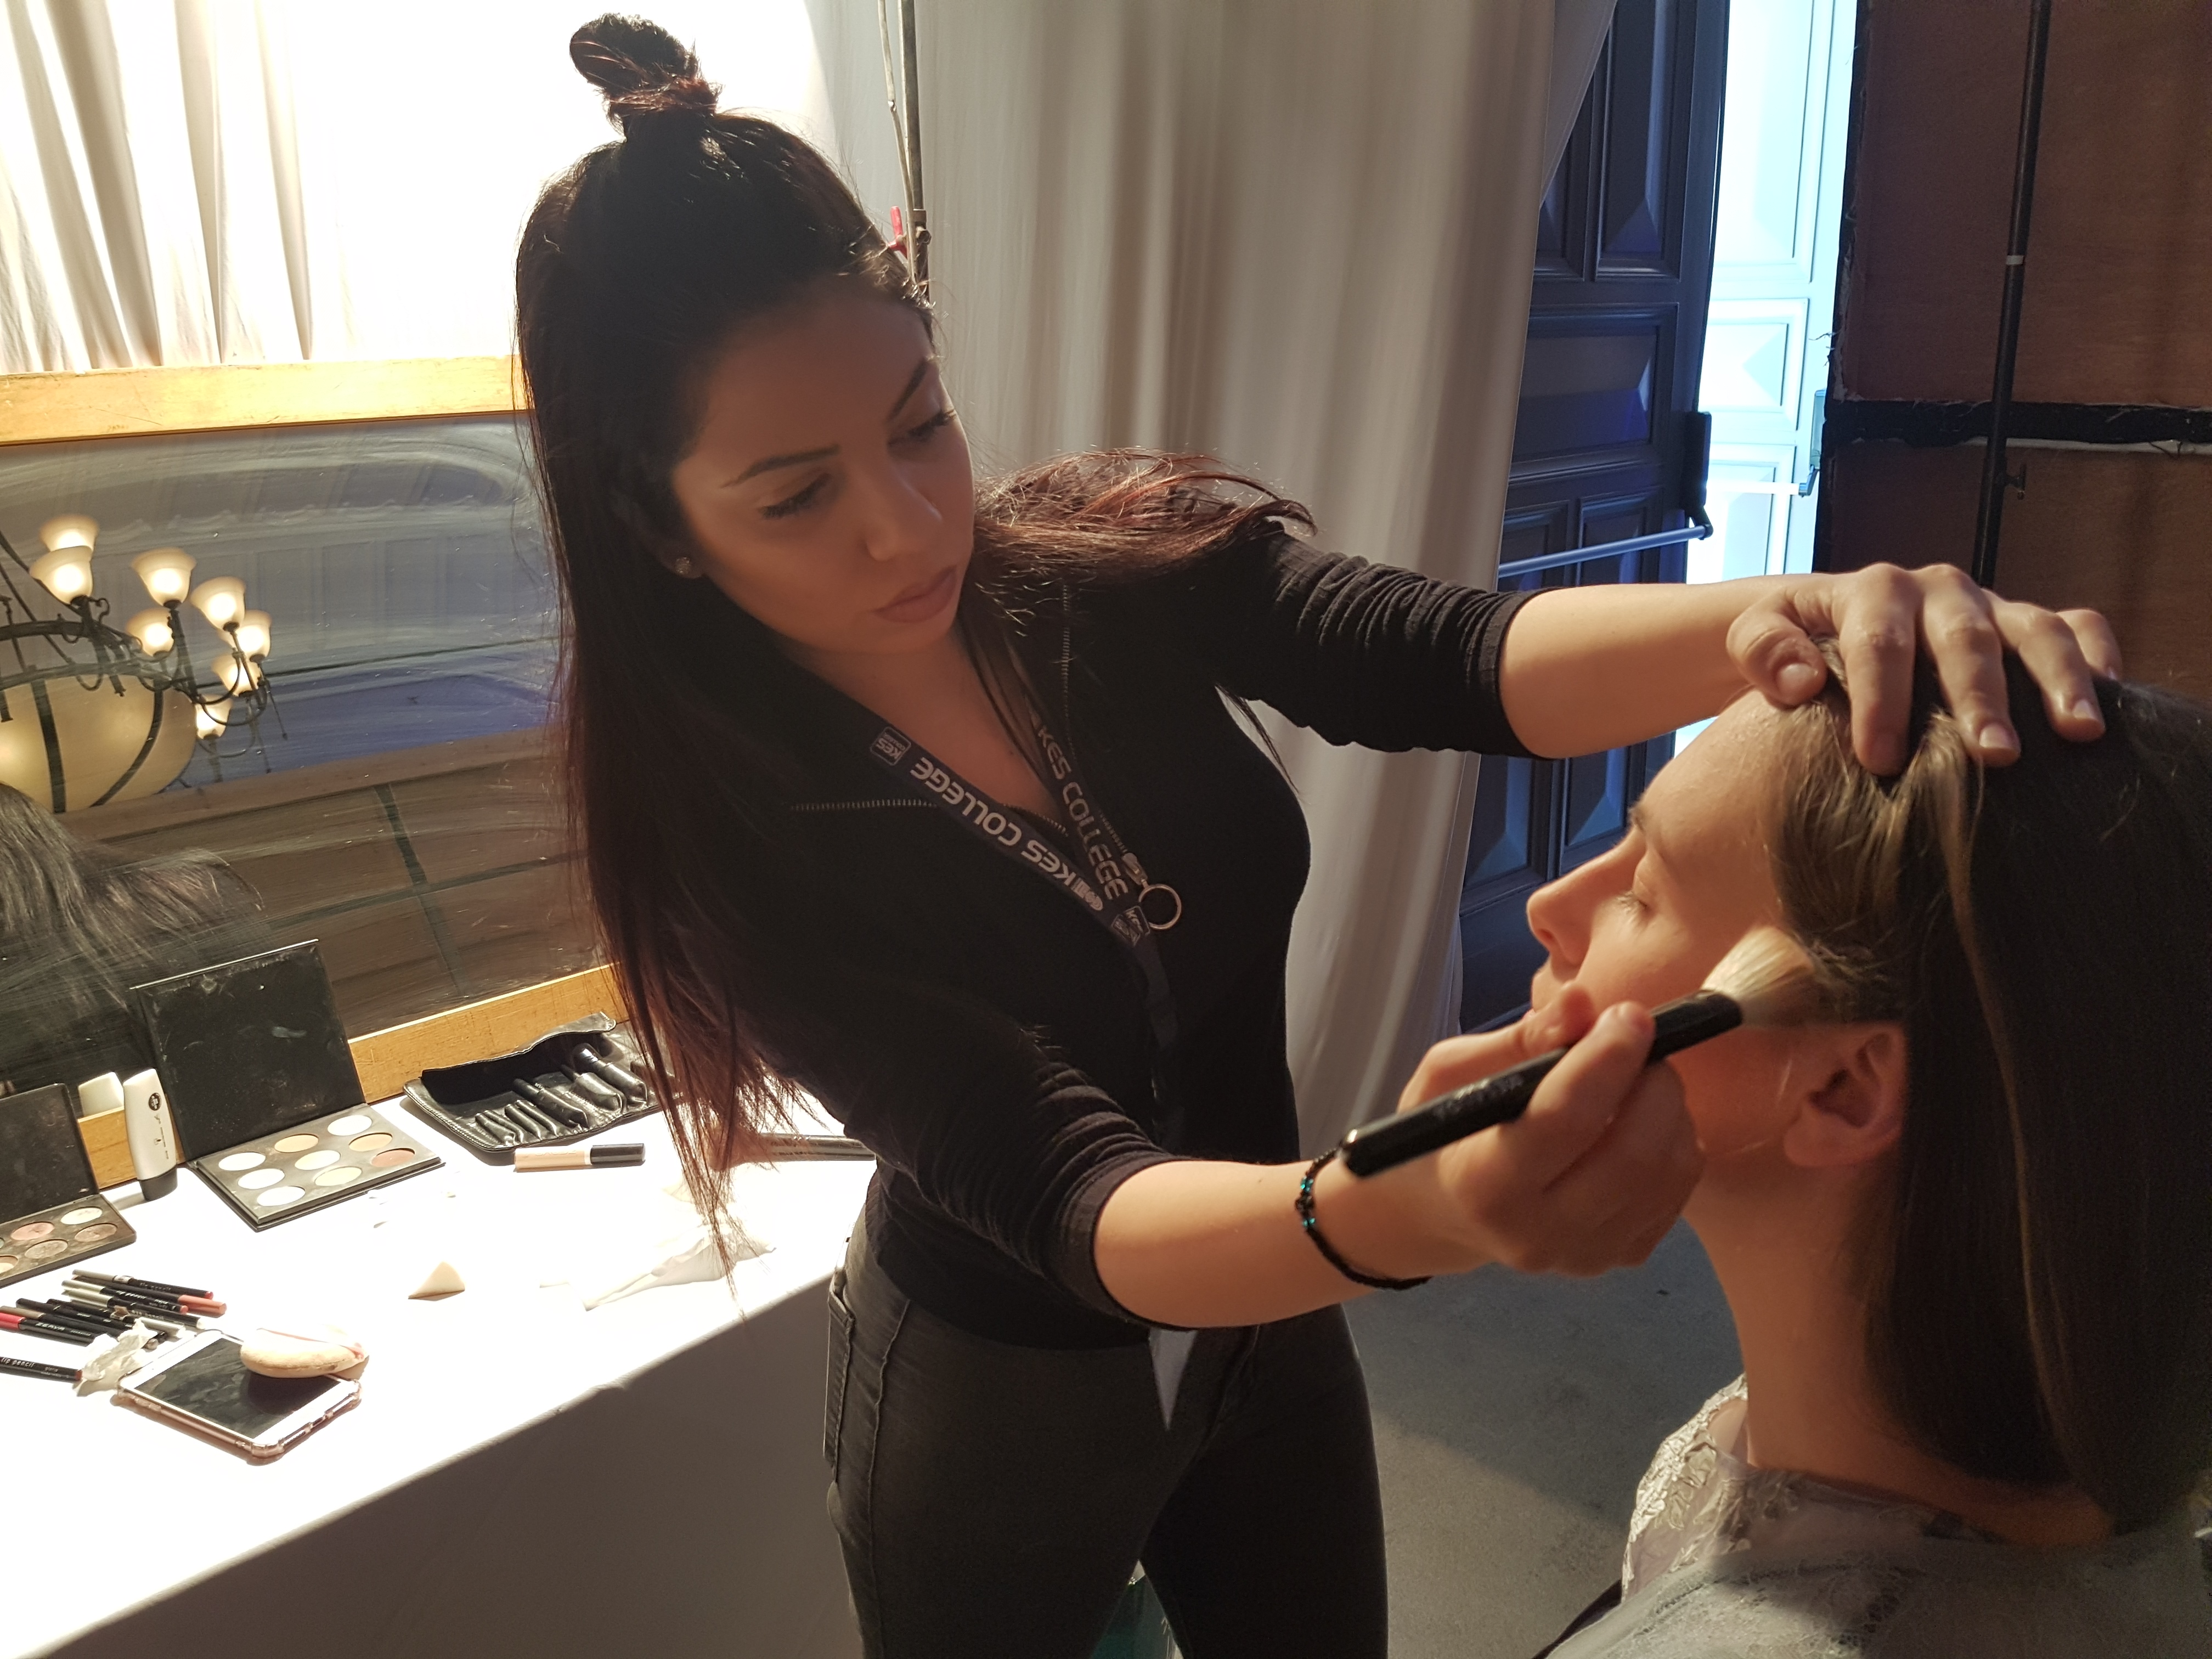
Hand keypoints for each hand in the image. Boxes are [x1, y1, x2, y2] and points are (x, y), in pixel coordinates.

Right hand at [1379, 988, 1702, 1275]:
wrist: (1439, 1214)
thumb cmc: (1442, 1131)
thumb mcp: (1451, 1073)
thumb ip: (1519, 1042)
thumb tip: (1582, 1003)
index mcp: (1483, 1184)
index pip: (1564, 1120)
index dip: (1607, 1060)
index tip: (1628, 1014)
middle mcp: (1536, 1233)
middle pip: (1632, 1155)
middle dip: (1654, 1081)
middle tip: (1640, 1036)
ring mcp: (1583, 1255)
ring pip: (1668, 1173)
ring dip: (1671, 1108)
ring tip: (1640, 1076)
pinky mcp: (1619, 1259)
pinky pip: (1678, 1193)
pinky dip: (1675, 1144)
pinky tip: (1640, 1120)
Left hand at [1724, 563, 2123, 773]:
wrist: (1830, 621)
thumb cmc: (1797, 641)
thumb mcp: (1759, 634)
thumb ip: (1762, 650)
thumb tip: (1798, 681)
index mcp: (1872, 591)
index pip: (1878, 642)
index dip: (1881, 699)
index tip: (1880, 759)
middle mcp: (1939, 591)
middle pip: (1964, 638)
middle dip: (1980, 696)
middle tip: (1994, 755)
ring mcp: (1990, 605)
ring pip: (2034, 628)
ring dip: (2058, 679)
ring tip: (2077, 733)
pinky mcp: (2024, 622)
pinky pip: (2076, 625)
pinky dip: (2096, 655)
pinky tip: (2110, 700)